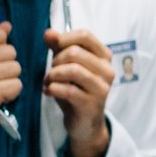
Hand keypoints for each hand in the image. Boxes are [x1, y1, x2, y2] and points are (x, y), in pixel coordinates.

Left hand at [44, 28, 113, 156]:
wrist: (85, 123)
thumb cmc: (76, 90)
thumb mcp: (67, 66)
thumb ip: (59, 47)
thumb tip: (49, 32)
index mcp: (104, 56)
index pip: (85, 35)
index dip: (64, 38)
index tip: (53, 48)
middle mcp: (107, 70)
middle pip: (75, 52)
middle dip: (56, 61)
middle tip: (51, 72)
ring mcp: (102, 87)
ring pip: (72, 70)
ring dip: (53, 75)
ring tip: (48, 82)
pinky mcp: (92, 103)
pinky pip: (68, 89)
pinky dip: (53, 88)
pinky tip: (48, 91)